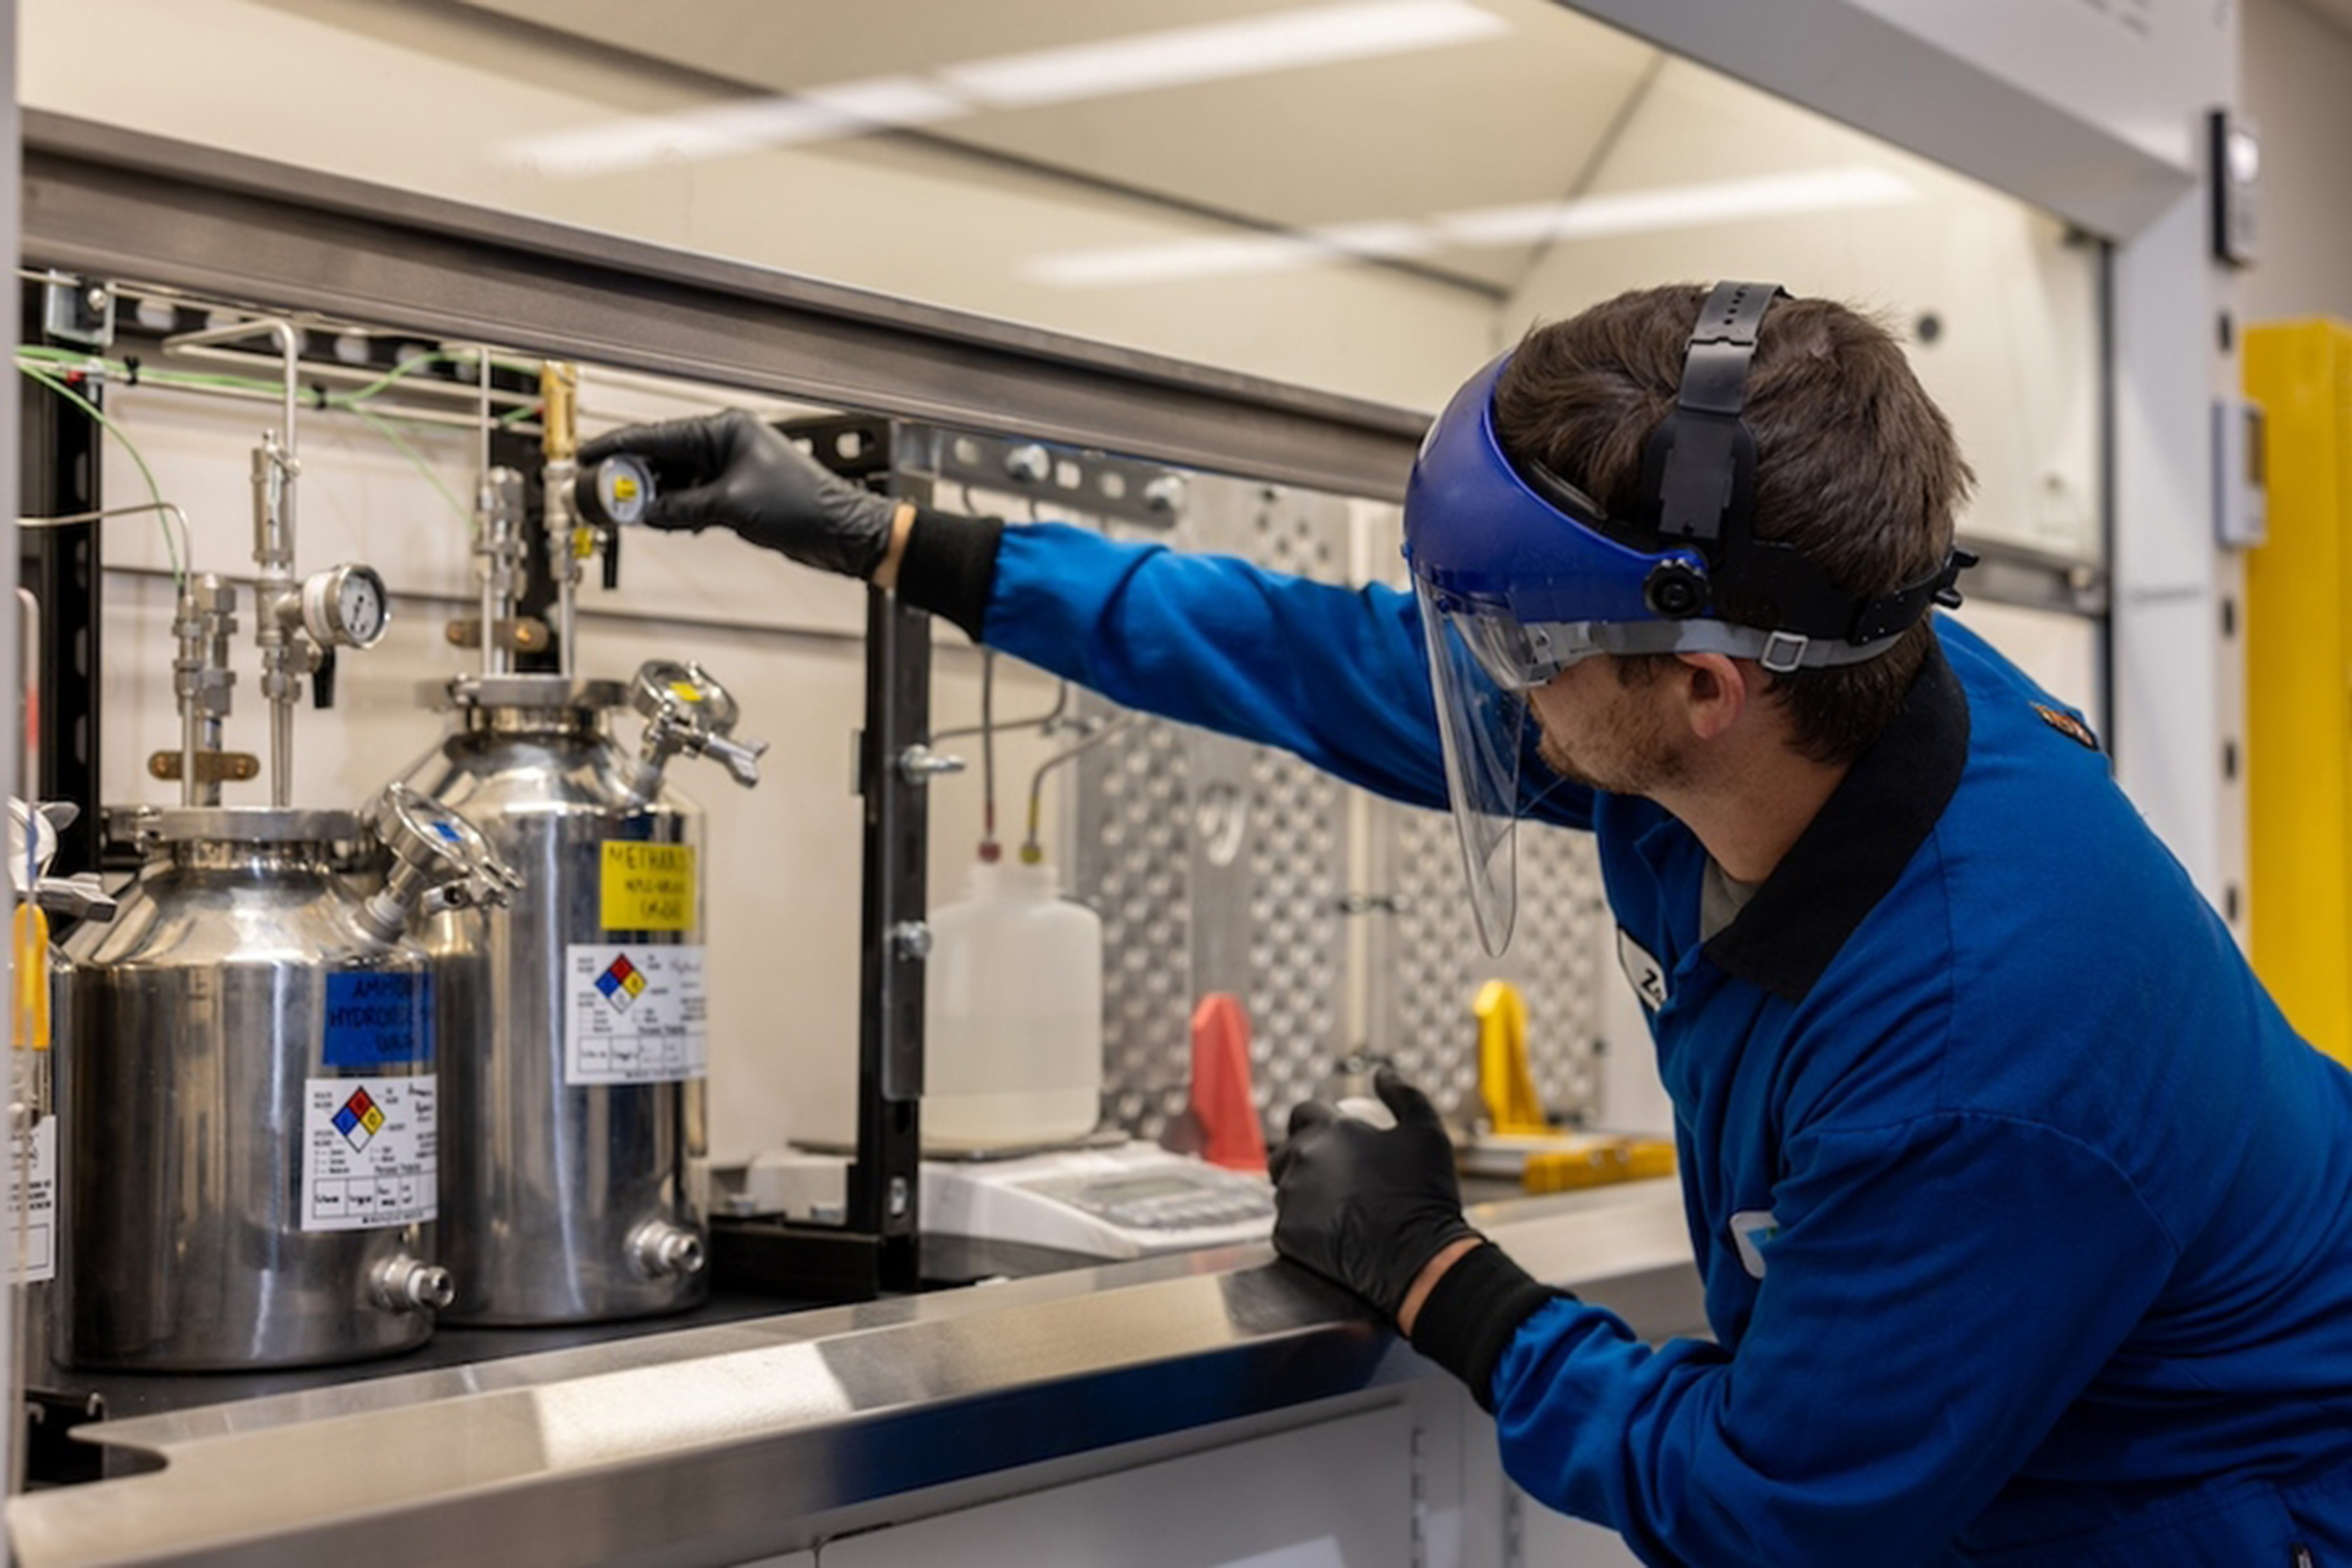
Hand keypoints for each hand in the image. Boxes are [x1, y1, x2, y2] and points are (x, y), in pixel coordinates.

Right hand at [580, 409, 899, 578]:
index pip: (659, 434)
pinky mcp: (736, 494)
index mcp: (726, 430)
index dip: (619, 446)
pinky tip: (663, 520)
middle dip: (633, 476)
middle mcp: (726, 444)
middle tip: (603, 491)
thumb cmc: (806, 506)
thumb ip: (683, 507)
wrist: (841, 532)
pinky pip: (693, 498)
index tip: (589, 455)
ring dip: (655, 497)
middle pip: (663, 456)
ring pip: (676, 480)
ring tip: (628, 511)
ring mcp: (731, 469)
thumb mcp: (732, 506)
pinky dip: (676, 510)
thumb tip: (649, 511)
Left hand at [1269, 1067, 1477, 1319]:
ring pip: (1285, 1188)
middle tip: (1337, 1178)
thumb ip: (1403, 1093)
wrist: (1418, 1257)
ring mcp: (1290, 1199)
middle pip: (1286, 1151)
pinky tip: (1333, 1232)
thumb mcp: (1426, 1132)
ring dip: (1303, 1192)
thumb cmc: (1424, 1193)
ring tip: (1339, 1207)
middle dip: (1304, 1158)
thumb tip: (1382, 1073)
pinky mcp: (1286, 1235)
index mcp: (1328, 1130)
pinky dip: (1304, 1227)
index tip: (1334, 1139)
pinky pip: (1287, 1224)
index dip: (1317, 1123)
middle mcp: (1301, 1159)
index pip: (1303, 1113)